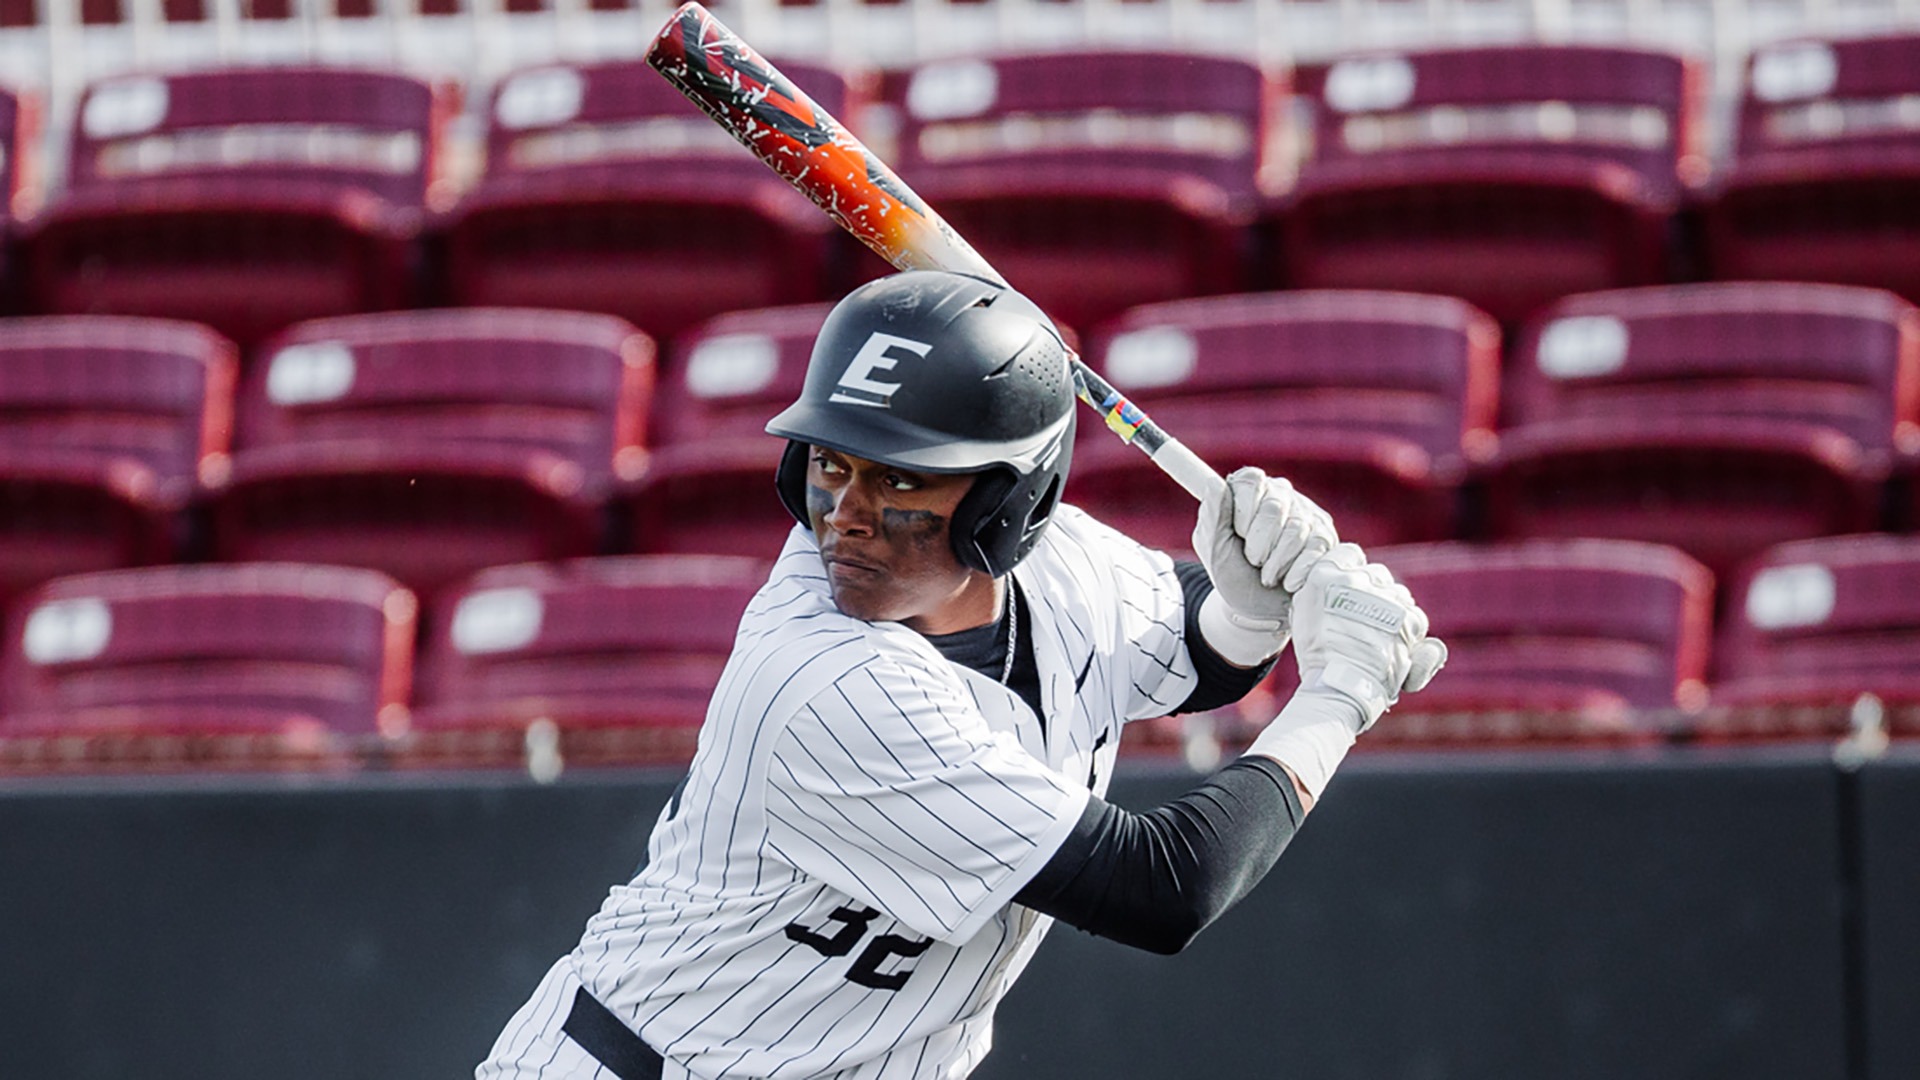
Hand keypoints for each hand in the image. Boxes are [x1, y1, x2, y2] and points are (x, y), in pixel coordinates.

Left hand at [1192, 466, 1338, 636]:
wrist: (1259, 611)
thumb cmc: (1233, 574)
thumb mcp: (1213, 550)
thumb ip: (1212, 517)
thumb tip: (1213, 484)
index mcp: (1249, 491)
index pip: (1251, 481)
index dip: (1244, 511)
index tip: (1238, 535)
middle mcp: (1281, 495)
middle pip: (1275, 506)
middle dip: (1258, 544)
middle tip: (1253, 560)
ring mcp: (1307, 514)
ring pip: (1297, 529)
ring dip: (1277, 562)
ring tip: (1268, 575)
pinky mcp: (1326, 537)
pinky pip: (1317, 547)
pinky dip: (1297, 571)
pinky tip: (1288, 581)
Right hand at [1290, 543, 1446, 732]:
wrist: (1339, 684)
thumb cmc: (1317, 655)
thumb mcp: (1304, 613)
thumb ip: (1322, 588)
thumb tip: (1338, 578)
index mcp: (1327, 575)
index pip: (1349, 553)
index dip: (1352, 569)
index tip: (1348, 590)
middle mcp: (1359, 580)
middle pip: (1377, 574)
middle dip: (1374, 592)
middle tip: (1363, 620)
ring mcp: (1387, 598)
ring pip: (1399, 594)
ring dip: (1393, 611)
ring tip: (1379, 639)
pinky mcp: (1409, 618)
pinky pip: (1415, 616)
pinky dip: (1410, 630)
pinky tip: (1397, 647)